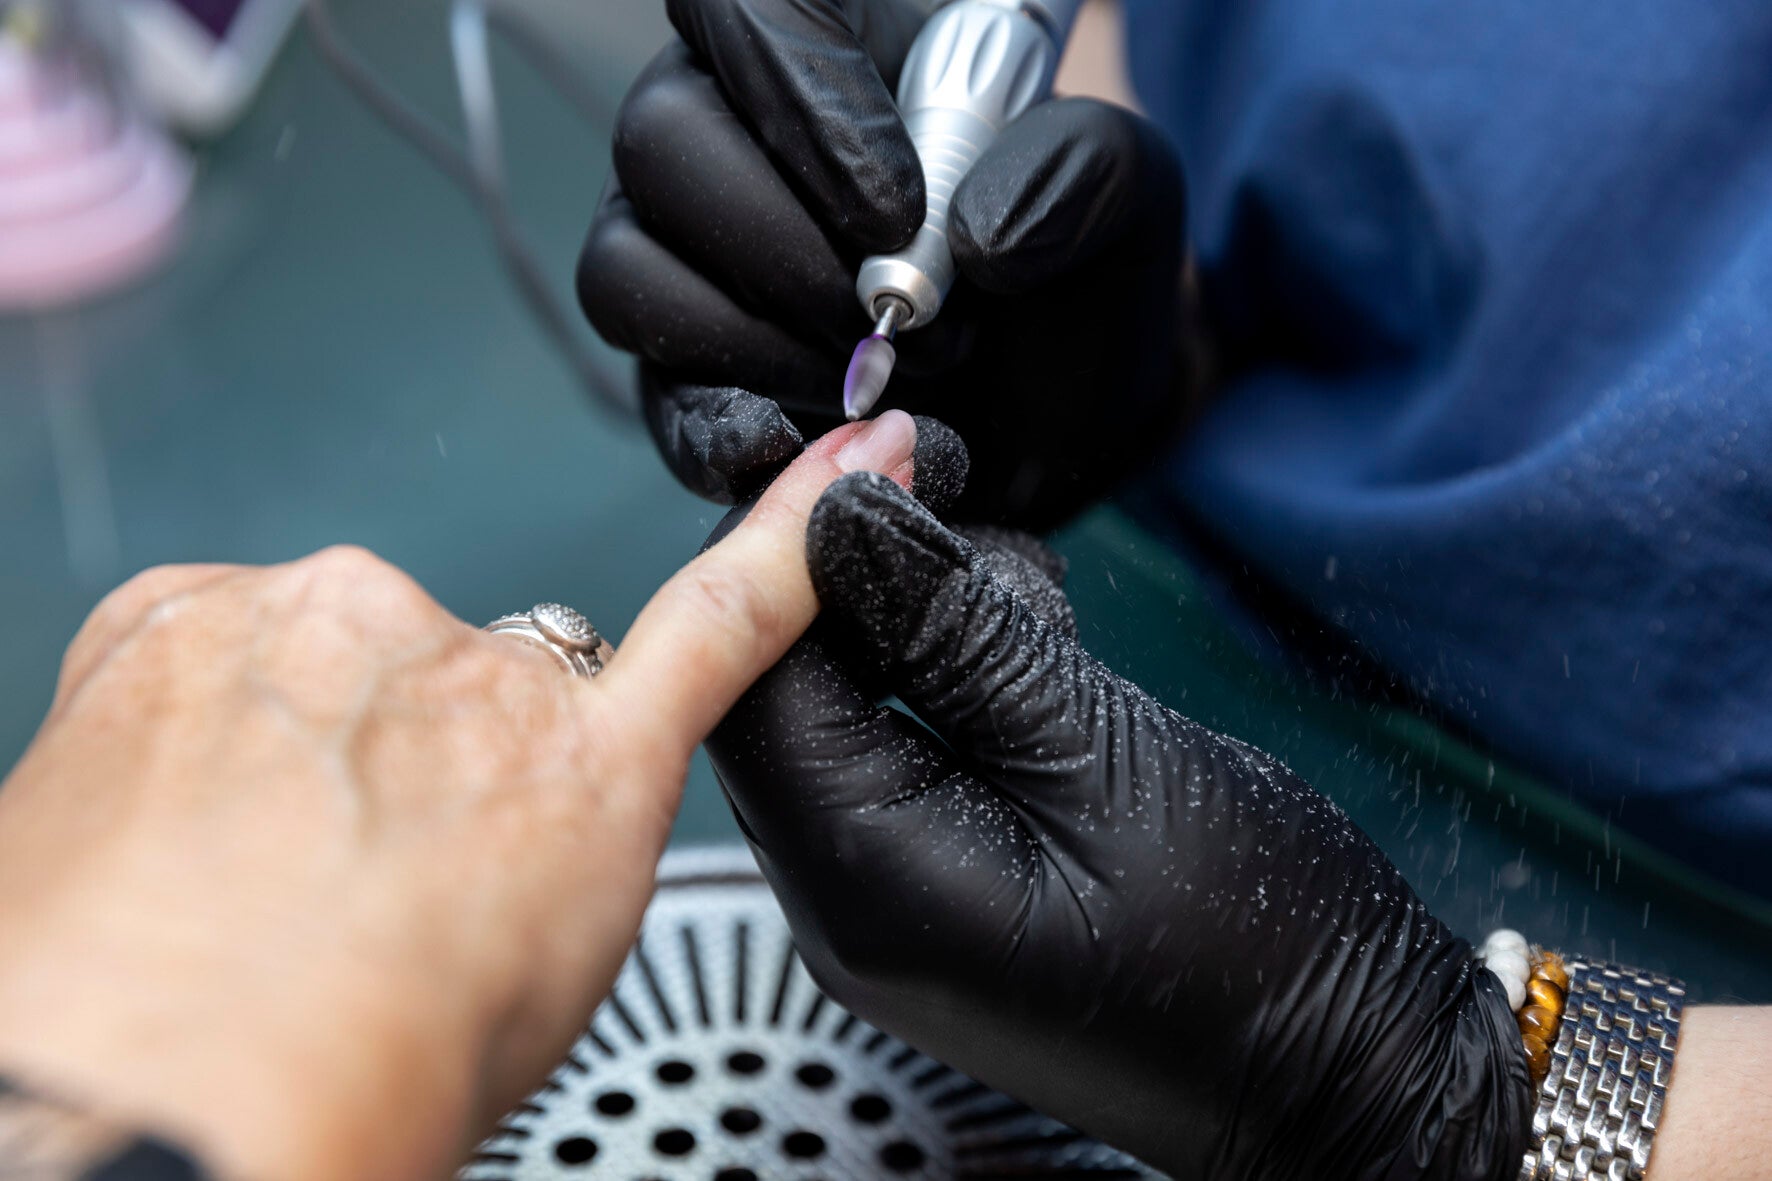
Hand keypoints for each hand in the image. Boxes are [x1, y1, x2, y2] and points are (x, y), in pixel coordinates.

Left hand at [0, 413, 932, 1180]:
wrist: (179, 1089)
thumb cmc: (371, 1063)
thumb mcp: (547, 971)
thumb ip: (551, 857)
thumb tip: (495, 845)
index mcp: (581, 761)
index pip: (719, 619)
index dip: (791, 531)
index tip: (856, 458)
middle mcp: (467, 658)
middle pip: (448, 674)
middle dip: (406, 747)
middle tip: (345, 871)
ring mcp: (325, 622)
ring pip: (316, 659)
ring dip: (290, 737)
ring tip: (241, 870)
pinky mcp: (180, 613)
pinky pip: (200, 643)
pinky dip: (184, 716)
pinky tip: (168, 823)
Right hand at [578, 0, 1189, 527]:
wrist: (1060, 403)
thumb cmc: (1075, 270)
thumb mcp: (1119, 198)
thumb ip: (1077, 173)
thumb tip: (974, 234)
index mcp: (827, 40)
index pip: (743, 8)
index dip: (796, 97)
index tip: (897, 211)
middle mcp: (730, 126)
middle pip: (664, 140)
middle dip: (786, 250)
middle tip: (904, 325)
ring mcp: (690, 249)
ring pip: (628, 267)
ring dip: (750, 340)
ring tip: (873, 390)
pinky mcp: (684, 364)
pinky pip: (648, 385)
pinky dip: (713, 424)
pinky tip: (794, 444)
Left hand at [707, 473, 1531, 1178]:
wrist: (1350, 1076)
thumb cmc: (1251, 946)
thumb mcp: (1101, 750)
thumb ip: (956, 629)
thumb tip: (845, 521)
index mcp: (864, 873)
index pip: (756, 678)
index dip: (796, 548)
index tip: (880, 455)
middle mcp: (850, 896)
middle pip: (795, 688)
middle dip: (869, 577)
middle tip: (953, 490)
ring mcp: (898, 896)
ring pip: (859, 707)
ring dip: (929, 623)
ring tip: (1034, 599)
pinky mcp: (951, 881)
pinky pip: (915, 749)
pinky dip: (962, 677)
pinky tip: (1038, 647)